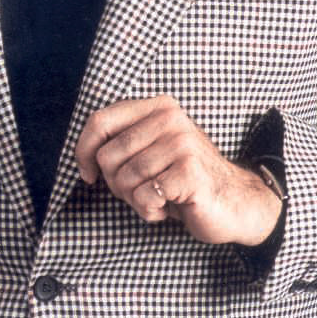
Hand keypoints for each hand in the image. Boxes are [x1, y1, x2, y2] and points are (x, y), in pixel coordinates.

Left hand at [75, 95, 281, 245]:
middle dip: (115, 184)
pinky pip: (144, 197)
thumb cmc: (182, 178)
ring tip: (157, 198)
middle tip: (141, 190)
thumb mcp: (152, 150)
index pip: (100, 121)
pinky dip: (149, 211)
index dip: (84, 151)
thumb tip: (83, 158)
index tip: (88, 174)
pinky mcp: (190, 172)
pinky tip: (168, 207)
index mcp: (158, 107)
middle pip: (108, 156)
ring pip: (124, 179)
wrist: (233, 202)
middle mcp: (170, 118)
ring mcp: (182, 143)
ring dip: (135, 200)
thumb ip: (123, 142)